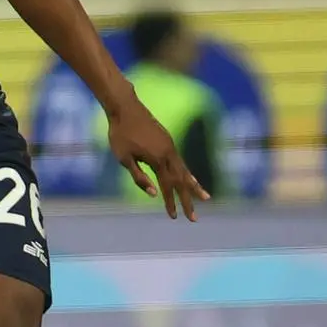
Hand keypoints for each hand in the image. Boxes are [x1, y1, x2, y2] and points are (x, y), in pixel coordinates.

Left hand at [106, 98, 209, 219]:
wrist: (126, 108)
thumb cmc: (120, 134)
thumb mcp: (124, 158)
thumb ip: (138, 177)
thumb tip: (154, 194)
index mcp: (157, 160)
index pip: (167, 186)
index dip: (171, 202)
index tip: (174, 217)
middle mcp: (168, 154)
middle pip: (181, 182)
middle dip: (188, 201)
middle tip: (194, 219)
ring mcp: (170, 147)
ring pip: (185, 171)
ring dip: (194, 187)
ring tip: (206, 198)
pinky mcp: (169, 142)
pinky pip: (181, 162)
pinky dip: (188, 173)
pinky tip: (190, 180)